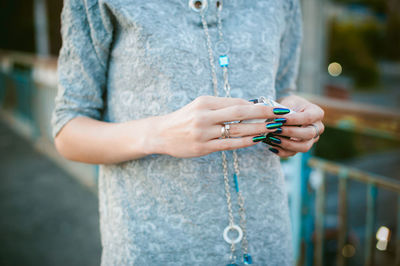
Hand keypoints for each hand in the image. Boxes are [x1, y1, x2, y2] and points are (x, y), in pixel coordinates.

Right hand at [152, 95, 289, 157]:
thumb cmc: (184, 118)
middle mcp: (204, 115)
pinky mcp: (203, 147)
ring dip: (258, 129)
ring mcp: (203, 132)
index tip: (273, 106)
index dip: (257, 105)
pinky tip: (257, 140)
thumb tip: (248, 105)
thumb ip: (222, 106)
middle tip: (282, 114)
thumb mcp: (200, 106)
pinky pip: (228, 144)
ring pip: (237, 130)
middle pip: (240, 113)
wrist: (161, 133)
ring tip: (274, 128)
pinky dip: (245, 142)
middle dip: (264, 113)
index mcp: (205, 102)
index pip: (236, 102)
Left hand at [264, 95, 324, 157]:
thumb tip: (276, 119)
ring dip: (287, 144)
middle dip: (290, 132)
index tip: (280, 119)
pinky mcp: (301, 147)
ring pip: (304, 147)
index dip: (294, 120)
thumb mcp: (288, 102)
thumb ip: (284, 110)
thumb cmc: (289, 105)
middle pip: (309, 134)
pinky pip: (294, 153)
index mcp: (317, 113)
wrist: (287, 112)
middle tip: (276, 129)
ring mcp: (311, 139)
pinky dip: (282, 152)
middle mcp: (317, 128)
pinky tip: (272, 146)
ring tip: (273, 138)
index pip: (308, 118)